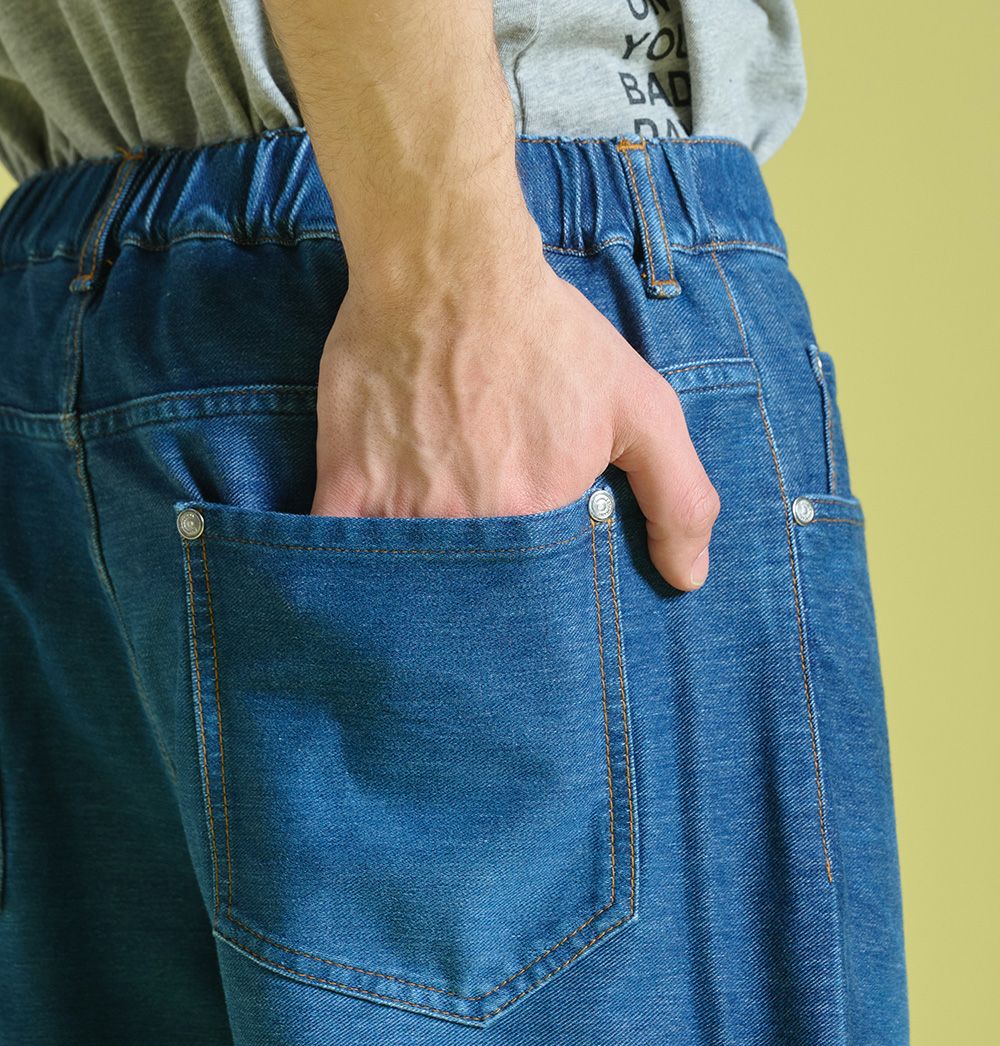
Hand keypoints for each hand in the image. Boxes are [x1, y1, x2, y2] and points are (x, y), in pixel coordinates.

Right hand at [310, 247, 719, 591]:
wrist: (449, 267)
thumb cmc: (548, 334)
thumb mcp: (641, 406)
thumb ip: (678, 496)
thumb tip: (688, 578)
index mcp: (540, 520)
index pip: (537, 601)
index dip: (534, 604)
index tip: (530, 596)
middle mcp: (470, 526)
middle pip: (472, 598)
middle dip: (478, 610)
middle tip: (481, 594)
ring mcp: (402, 509)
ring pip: (410, 586)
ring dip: (420, 593)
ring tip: (430, 581)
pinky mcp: (345, 486)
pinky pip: (342, 556)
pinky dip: (349, 576)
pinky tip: (362, 580)